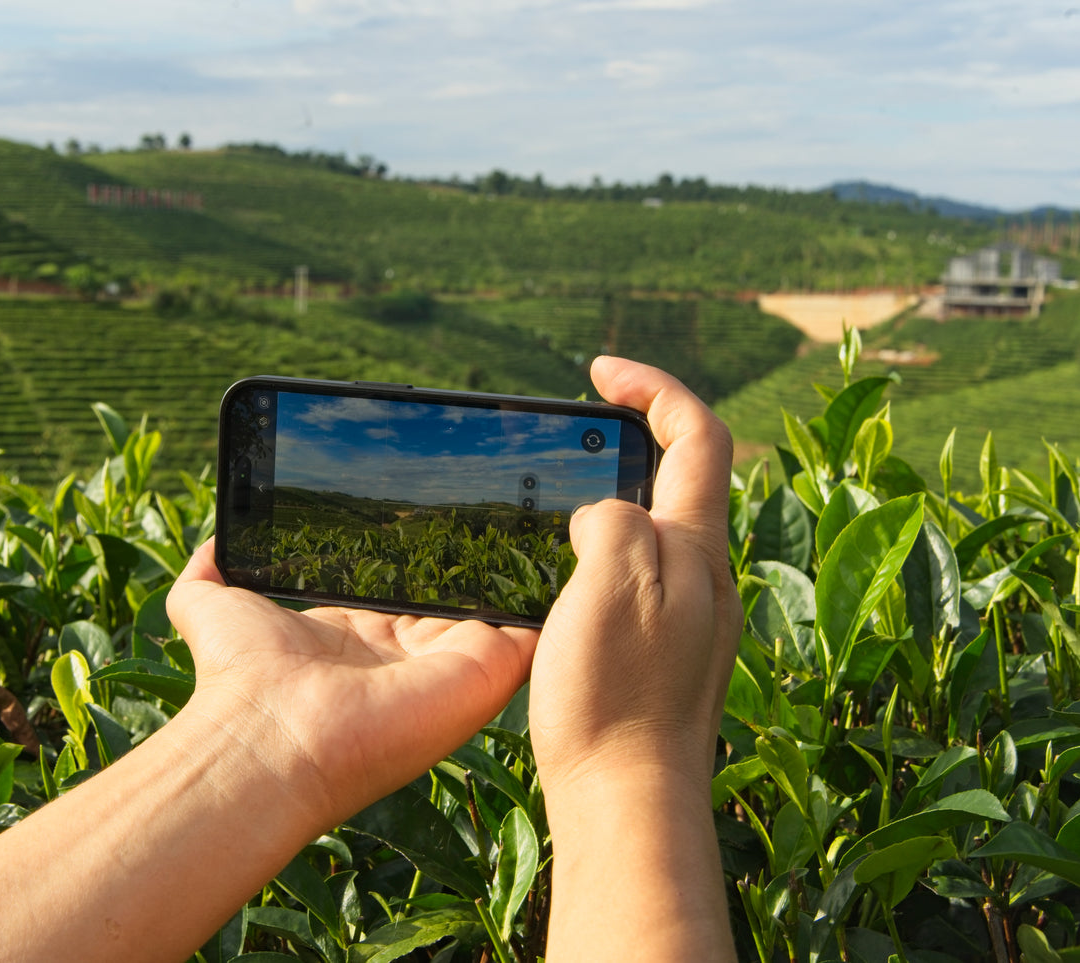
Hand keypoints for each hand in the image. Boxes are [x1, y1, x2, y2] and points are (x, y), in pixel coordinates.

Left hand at [167, 542, 538, 827]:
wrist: (273, 733)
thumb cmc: (241, 677)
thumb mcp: (210, 606)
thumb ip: (209, 573)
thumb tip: (213, 539)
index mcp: (361, 637)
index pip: (405, 591)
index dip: (419, 554)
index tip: (435, 506)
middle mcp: (410, 654)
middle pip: (457, 599)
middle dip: (477, 556)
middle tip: (497, 501)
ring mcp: (453, 663)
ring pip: (502, 610)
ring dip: (524, 568)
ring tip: (545, 512)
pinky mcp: (487, 669)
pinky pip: (538, 630)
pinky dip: (556, 596)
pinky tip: (566, 552)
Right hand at [530, 355, 740, 789]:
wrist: (628, 803)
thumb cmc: (616, 699)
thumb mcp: (610, 584)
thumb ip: (612, 521)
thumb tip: (602, 511)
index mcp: (697, 549)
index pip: (697, 433)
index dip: (653, 387)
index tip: (600, 371)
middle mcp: (704, 579)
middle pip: (682, 477)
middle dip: (631, 439)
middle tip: (569, 435)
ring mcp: (687, 621)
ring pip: (655, 531)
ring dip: (610, 498)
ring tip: (550, 504)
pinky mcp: (661, 658)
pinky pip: (635, 580)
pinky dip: (599, 555)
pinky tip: (556, 582)